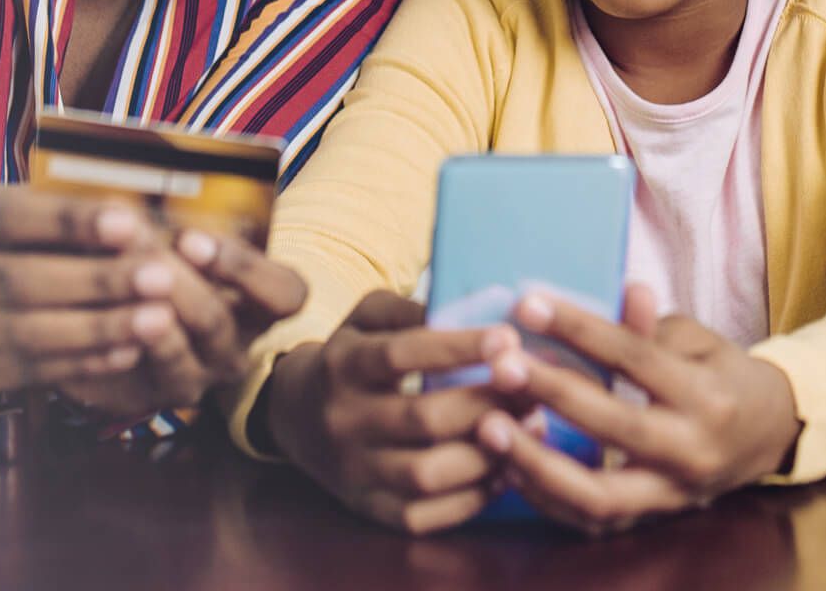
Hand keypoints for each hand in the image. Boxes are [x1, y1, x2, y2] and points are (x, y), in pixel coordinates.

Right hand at [0, 178, 184, 405]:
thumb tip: (133, 217)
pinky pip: (38, 370)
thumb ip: (58, 210)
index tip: (128, 223)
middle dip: (97, 281)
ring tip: (159, 320)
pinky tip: (132, 351)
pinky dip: (87, 362)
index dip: (68, 222)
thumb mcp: (11, 205)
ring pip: (31, 332)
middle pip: (23, 280)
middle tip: (161, 277)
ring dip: (100, 328)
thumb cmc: (0, 237)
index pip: (10, 216)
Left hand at [49, 228, 304, 418]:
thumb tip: (146, 185)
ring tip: (114, 276)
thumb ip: (179, 221)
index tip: (190, 238)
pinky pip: (141, 372)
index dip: (243, 267)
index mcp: (259, 304)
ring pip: (180, 347)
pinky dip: (122, 339)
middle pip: (217, 318)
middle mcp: (235, 345)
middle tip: (131, 245)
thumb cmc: (157, 265)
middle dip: (172, 279)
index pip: (284, 293)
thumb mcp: (178, 239)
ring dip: (144, 309)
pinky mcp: (155, 396)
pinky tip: (100, 314)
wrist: (112, 322)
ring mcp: (198, 376)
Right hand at [257, 290, 522, 533]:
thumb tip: (466, 312)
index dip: (456, 347)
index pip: (400, 354)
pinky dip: (471, 498)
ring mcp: (353, 469)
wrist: (292, 414)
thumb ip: (408, 309)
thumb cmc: (350, 357)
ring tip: (528, 431)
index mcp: (343, 364)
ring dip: (488, 455)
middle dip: (488, 404)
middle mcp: (343, 419)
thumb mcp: (365, 318)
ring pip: (427, 474)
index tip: (507, 338)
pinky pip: (424, 516)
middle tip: (532, 388)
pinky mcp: (367, 506)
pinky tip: (504, 472)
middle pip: (424, 418)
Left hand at [477, 284, 802, 533]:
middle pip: (615, 424)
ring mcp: (672, 493)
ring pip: (599, 494)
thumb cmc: (718, 376)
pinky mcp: (651, 518)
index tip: (526, 303)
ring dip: (537, 463)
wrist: (768, 436)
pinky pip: (591, 520)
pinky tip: (506, 465)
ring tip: (489, 427)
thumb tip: (626, 291)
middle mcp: (692, 450)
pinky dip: (545, 496)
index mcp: (707, 396)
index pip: (636, 357)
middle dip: (552, 393)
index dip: (580, 329)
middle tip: (500, 365)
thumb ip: (652, 326)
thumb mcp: (697, 341)